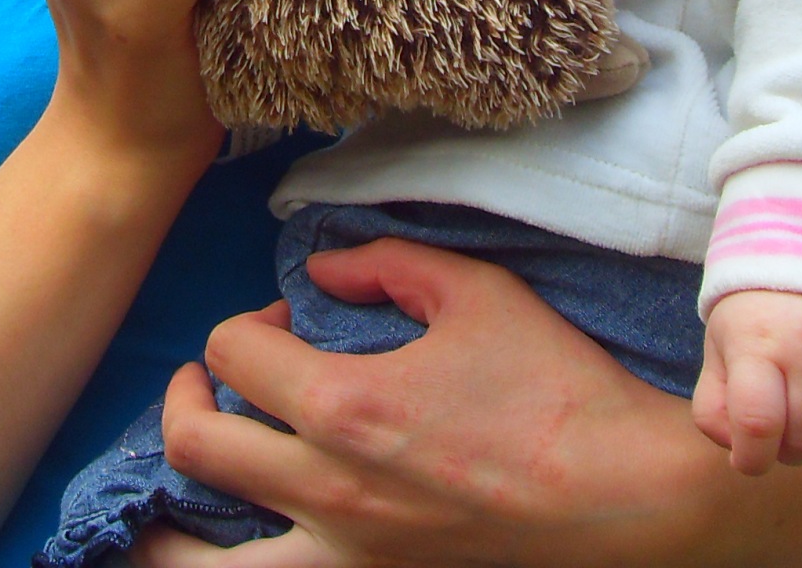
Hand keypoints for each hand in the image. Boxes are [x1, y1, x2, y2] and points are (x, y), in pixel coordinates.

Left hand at [151, 236, 709, 567]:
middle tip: (213, 378)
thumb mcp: (475, 290)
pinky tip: (239, 537)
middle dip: (186, 395)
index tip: (289, 317)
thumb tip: (319, 267)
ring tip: (175, 491)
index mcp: (345, 408)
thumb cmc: (555, 387)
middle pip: (194, 442)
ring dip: (172, 521)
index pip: (233, 352)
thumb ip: (383, 262)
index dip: (249, 319)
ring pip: (208, 560)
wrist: (628, 497)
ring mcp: (349, 553)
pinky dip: (242, 560)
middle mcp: (329, 490)